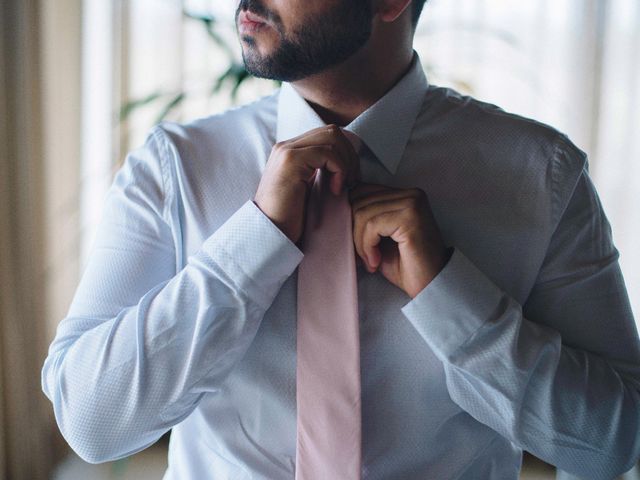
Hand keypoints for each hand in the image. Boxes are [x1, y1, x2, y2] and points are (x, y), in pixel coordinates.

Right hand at [254, 125, 360, 243]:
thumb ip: (319, 170)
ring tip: (343, 185)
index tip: (349, 178)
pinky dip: (339, 170)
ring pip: (332, 137)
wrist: (270, 233)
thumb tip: (348, 161)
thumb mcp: (308, 188)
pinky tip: (335, 190)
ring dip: (346, 162)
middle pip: (332, 131)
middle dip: (349, 155)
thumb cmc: (290, 218)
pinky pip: (327, 153)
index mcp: (290, 151)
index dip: (345, 153)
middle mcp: (286, 146)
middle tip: (351, 181)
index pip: (327, 135)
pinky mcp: (291, 161)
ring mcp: (287, 151)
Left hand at [348, 182, 451, 298]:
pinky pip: (372, 225)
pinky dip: (367, 246)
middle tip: (363, 256)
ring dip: (360, 242)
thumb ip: (365, 219)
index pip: (362, 191)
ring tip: (370, 261)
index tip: (355, 242)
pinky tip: (375, 261)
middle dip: (353, 231)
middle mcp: (410, 194)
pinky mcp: (410, 217)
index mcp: (403, 194)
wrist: (430, 285)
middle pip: (359, 200)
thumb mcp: (379, 237)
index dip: (351, 216)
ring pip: (362, 213)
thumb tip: (336, 210)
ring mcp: (412, 203)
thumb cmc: (405, 265)